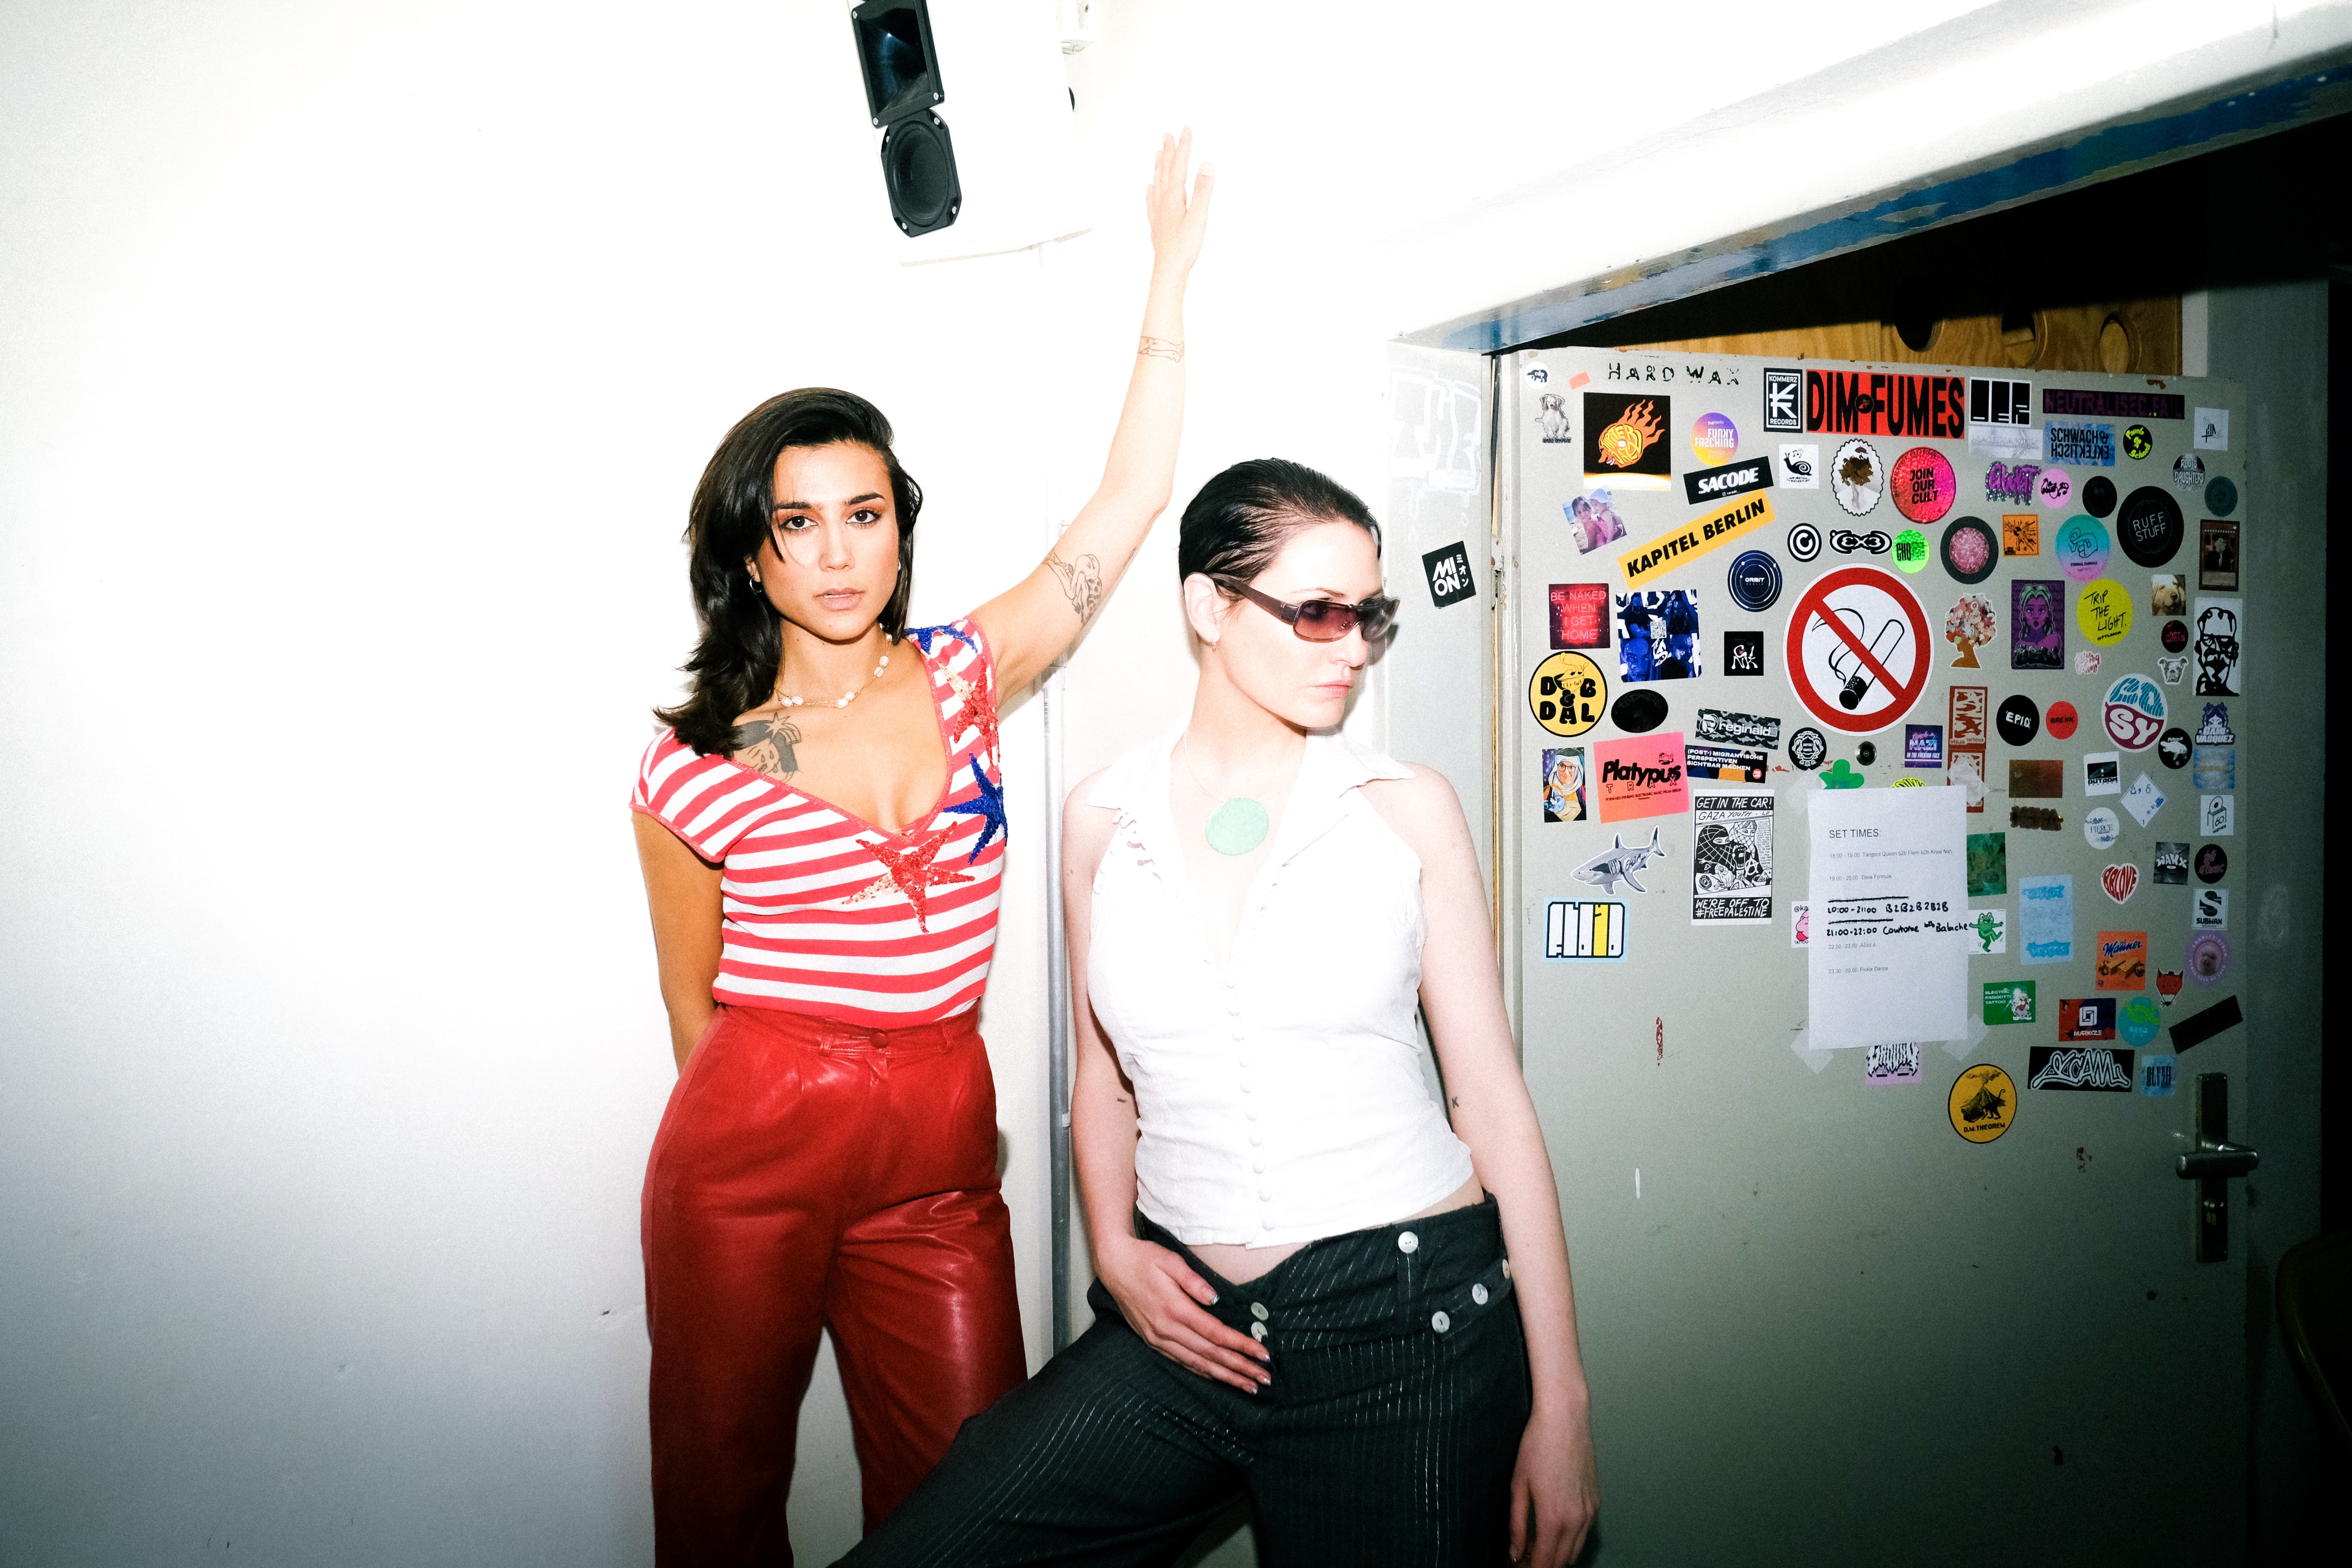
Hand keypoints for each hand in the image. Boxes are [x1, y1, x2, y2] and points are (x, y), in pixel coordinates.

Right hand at [1094, 1235, 1267, 1391]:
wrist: (1114, 1265)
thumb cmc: (1144, 1259)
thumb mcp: (1170, 1260)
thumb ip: (1194, 1280)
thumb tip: (1216, 1299)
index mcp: (1174, 1309)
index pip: (1216, 1334)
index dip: (1241, 1346)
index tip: (1262, 1354)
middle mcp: (1166, 1330)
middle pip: (1211, 1354)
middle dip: (1240, 1368)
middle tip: (1264, 1379)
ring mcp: (1158, 1338)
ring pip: (1197, 1364)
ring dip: (1225, 1377)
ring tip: (1247, 1386)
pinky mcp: (1153, 1341)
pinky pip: (1182, 1362)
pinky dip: (1202, 1372)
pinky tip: (1217, 1377)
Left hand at [1144, 128, 1212, 274]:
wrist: (1168, 270)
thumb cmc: (1184, 247)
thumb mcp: (1199, 217)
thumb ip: (1203, 190)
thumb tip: (1206, 165)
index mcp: (1174, 197)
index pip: (1179, 166)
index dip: (1183, 147)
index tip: (1185, 129)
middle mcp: (1163, 202)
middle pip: (1165, 171)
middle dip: (1169, 151)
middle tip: (1167, 134)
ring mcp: (1159, 213)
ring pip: (1157, 183)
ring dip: (1159, 166)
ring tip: (1158, 153)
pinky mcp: (1158, 224)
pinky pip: (1152, 201)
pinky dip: (1152, 190)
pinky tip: (1150, 188)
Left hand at [1509, 1400, 1598, 1566]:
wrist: (1565, 1418)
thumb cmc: (1538, 1445)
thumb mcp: (1518, 1486)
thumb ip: (1517, 1525)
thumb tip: (1515, 1552)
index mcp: (1554, 1517)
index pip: (1544, 1563)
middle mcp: (1577, 1519)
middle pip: (1562, 1562)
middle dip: (1542, 1566)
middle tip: (1523, 1561)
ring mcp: (1590, 1511)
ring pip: (1575, 1550)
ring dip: (1557, 1557)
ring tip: (1534, 1551)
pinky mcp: (1596, 1502)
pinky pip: (1584, 1534)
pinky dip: (1569, 1542)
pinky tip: (1552, 1534)